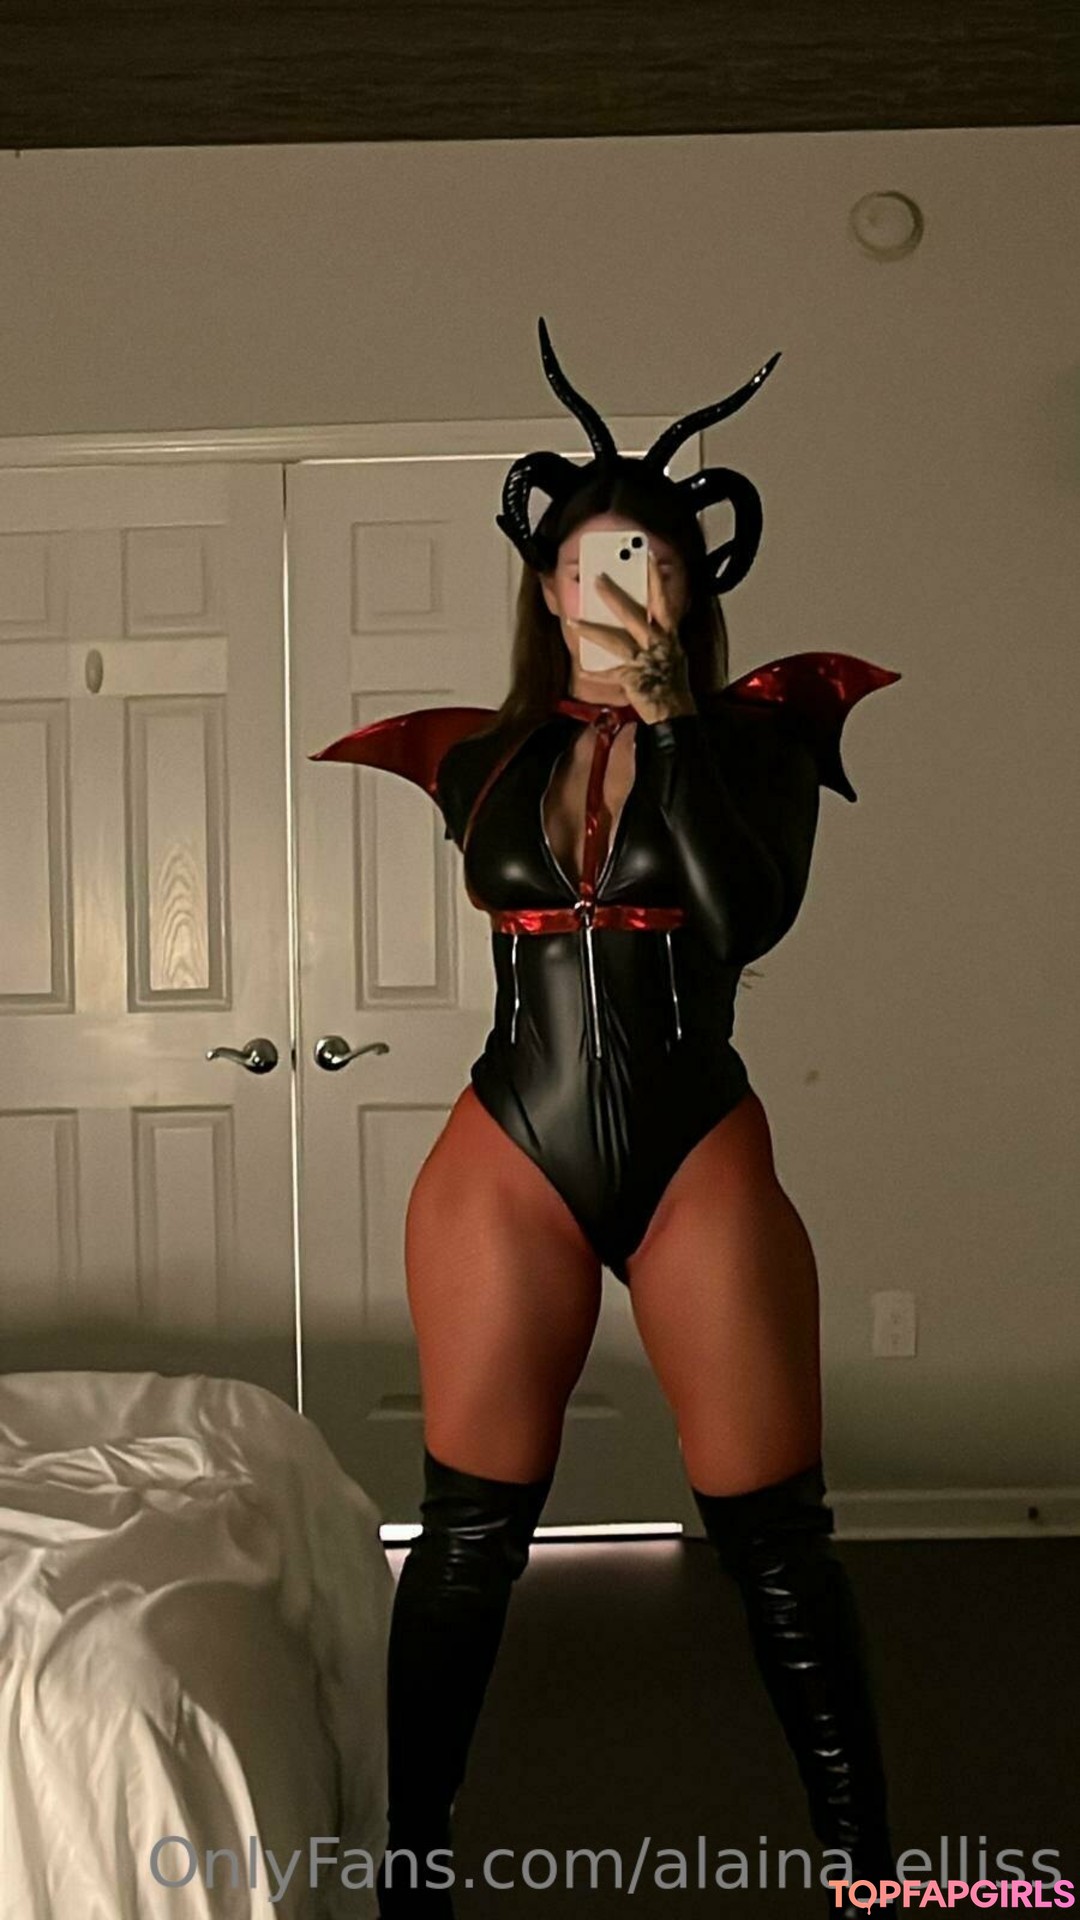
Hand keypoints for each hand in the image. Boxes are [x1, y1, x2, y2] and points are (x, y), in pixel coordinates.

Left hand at [568, 550, 696, 725]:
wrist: (675, 712)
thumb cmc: (673, 682)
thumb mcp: (673, 651)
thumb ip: (661, 632)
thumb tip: (647, 615)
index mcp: (668, 634)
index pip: (662, 600)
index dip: (656, 577)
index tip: (646, 556)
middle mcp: (657, 644)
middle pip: (633, 614)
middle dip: (614, 596)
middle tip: (598, 579)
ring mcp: (644, 661)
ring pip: (615, 641)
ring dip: (593, 630)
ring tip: (574, 621)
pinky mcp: (633, 680)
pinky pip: (609, 674)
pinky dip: (595, 673)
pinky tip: (581, 670)